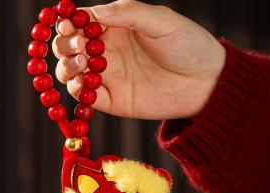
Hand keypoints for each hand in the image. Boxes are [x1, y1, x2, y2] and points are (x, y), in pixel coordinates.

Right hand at [53, 0, 225, 119]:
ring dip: (67, 67)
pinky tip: (85, 83)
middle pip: (68, 47)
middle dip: (64, 45)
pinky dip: (77, 91)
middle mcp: (106, 51)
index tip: (68, 24)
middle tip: (80, 47)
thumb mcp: (161, 20)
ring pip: (70, 72)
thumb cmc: (188, 45)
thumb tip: (93, 13)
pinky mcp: (111, 101)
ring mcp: (107, 77)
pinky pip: (85, 97)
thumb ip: (127, 12)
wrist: (205, 83)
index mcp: (115, 26)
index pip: (80, 22)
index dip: (68, 22)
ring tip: (83, 64)